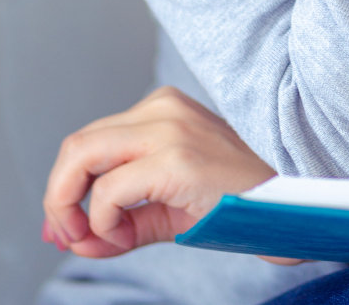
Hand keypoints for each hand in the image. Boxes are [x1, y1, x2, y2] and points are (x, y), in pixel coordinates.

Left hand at [41, 85, 300, 262]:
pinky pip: (108, 192)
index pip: (89, 141)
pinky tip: (126, 237)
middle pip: (76, 145)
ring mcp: (168, 129)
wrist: (289, 206)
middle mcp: (161, 108)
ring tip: (100, 240)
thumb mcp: (167, 208)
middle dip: (58, 198)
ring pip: (80, 157)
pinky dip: (102, 222)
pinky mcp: (176, 159)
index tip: (67, 229)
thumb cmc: (235, 202)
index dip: (64, 189)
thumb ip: (119, 220)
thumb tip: (70, 238)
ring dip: (71, 210)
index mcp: (161, 109)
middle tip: (70, 238)